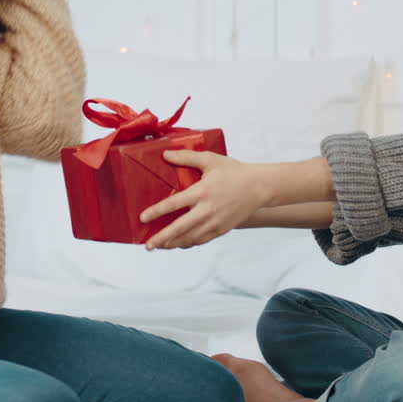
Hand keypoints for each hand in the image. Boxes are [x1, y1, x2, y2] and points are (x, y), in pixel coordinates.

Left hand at [139, 150, 271, 250]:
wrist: (259, 187)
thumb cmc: (234, 172)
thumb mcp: (210, 160)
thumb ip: (187, 158)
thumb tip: (166, 155)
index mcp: (203, 191)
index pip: (175, 204)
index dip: (157, 211)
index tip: (143, 218)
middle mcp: (208, 210)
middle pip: (180, 228)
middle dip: (162, 238)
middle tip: (148, 245)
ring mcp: (216, 222)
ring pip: (191, 238)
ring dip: (173, 243)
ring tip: (159, 246)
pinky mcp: (222, 229)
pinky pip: (202, 240)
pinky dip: (189, 243)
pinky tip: (179, 244)